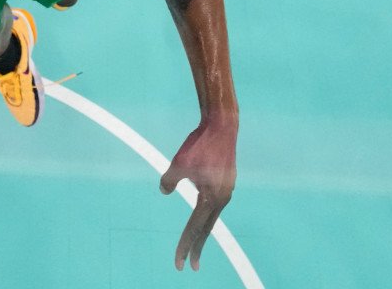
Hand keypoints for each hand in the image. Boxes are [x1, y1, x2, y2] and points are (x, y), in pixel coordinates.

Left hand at [160, 118, 236, 270]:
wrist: (222, 125)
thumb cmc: (200, 144)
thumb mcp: (178, 164)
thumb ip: (169, 181)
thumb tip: (165, 191)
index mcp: (211, 198)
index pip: (194, 229)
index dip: (185, 246)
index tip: (180, 263)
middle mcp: (222, 198)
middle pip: (207, 229)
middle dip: (197, 247)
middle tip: (190, 265)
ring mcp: (227, 190)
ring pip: (211, 217)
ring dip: (202, 231)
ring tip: (194, 244)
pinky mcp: (226, 182)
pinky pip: (214, 205)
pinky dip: (206, 215)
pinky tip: (202, 216)